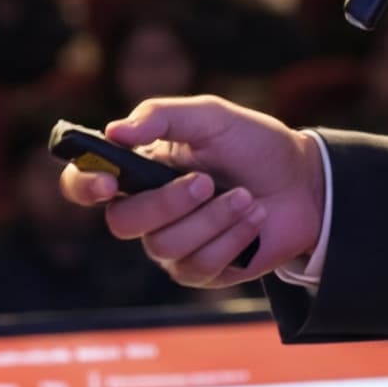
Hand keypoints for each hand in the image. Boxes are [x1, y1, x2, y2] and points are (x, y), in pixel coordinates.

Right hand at [61, 97, 326, 289]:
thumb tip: (114, 132)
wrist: (304, 182)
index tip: (107, 183)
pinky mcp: (201, 271)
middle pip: (123, 223)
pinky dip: (231, 239)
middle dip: (167, 203)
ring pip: (165, 246)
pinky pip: (198, 266)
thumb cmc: (253, 145)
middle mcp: (147, 211)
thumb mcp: (211, 116)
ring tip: (245, 197)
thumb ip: (161, 115)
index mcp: (139, 170)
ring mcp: (172, 244)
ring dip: (212, 219)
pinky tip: (253, 219)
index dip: (83, 186)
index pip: (84, 185)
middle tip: (205, 181)